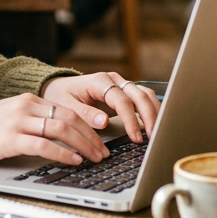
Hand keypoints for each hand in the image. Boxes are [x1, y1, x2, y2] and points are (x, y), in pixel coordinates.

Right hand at [0, 93, 109, 166]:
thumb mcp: (10, 119)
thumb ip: (32, 123)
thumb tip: (61, 139)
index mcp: (27, 100)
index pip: (67, 109)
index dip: (88, 126)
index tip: (100, 141)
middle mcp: (25, 107)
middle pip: (69, 117)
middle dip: (91, 137)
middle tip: (103, 152)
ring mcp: (17, 121)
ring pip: (61, 128)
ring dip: (83, 145)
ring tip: (94, 158)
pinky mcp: (9, 139)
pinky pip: (43, 145)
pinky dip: (63, 153)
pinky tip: (73, 161)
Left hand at [42, 72, 160, 144]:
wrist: (59, 87)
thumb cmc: (61, 96)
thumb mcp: (65, 106)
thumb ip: (84, 114)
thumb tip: (104, 122)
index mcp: (99, 81)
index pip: (121, 99)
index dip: (130, 119)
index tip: (135, 137)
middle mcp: (113, 80)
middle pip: (139, 94)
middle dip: (149, 116)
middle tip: (153, 137)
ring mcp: (121, 84)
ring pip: (145, 94)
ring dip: (154, 113)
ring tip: (157, 133)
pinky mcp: (125, 92)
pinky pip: (143, 98)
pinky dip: (152, 110)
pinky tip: (155, 125)